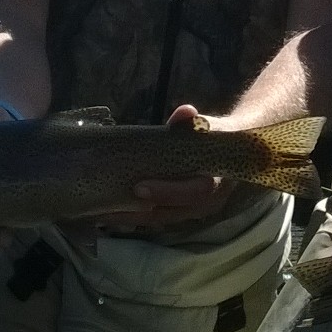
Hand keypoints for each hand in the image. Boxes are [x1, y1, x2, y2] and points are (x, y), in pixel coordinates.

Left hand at [95, 105, 234, 230]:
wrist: (232, 151)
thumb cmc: (216, 138)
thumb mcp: (210, 128)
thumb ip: (195, 123)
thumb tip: (186, 112)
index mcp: (216, 181)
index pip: (193, 193)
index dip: (166, 191)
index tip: (139, 187)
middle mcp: (205, 203)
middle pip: (169, 212)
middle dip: (136, 212)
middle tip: (105, 208)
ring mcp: (190, 211)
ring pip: (158, 219)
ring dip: (129, 217)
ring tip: (99, 213)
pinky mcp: (177, 212)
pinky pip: (154, 217)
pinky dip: (132, 215)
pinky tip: (108, 212)